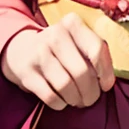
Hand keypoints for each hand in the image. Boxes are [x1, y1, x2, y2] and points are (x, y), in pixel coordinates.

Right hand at [0, 17, 114, 109]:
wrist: (21, 49)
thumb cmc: (61, 49)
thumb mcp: (78, 41)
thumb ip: (96, 55)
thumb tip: (106, 83)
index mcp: (72, 23)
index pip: (97, 49)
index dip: (106, 72)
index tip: (106, 85)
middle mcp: (55, 34)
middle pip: (81, 72)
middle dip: (91, 92)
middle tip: (90, 98)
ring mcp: (38, 53)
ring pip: (66, 86)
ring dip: (75, 99)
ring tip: (77, 100)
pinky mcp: (26, 72)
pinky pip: (50, 96)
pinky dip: (60, 104)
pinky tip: (62, 101)